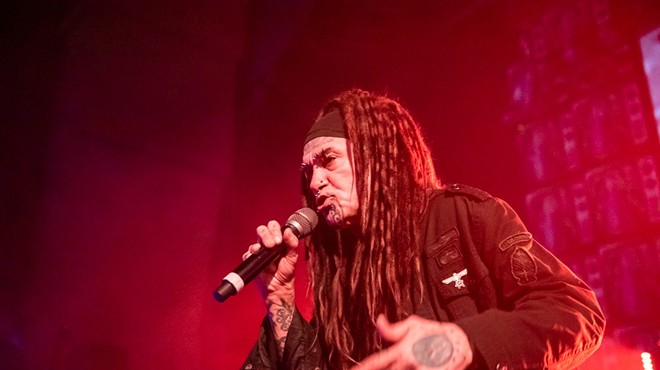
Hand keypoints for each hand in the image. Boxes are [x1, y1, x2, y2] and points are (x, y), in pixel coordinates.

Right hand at [243, 220, 299, 300]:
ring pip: (255, 241)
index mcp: (277, 239)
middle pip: (262, 229)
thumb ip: (292, 243)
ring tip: (267, 250)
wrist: (279, 287)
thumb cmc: (286, 271)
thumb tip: (288, 231)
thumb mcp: (293, 256)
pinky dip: (252, 254)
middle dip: (267, 234)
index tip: (279, 240)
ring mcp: (259, 251)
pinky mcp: (252, 260)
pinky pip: (248, 254)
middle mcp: (267, 243)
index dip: (275, 229)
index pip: (273, 226)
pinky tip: (259, 258)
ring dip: (260, 244)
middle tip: (273, 244)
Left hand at [351, 315, 472, 369]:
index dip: (362, 368)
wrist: (462, 340)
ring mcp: (421, 369)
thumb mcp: (414, 324)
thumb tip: (378, 320)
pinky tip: (415, 368)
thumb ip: (393, 329)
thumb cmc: (436, 331)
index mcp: (401, 349)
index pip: (376, 361)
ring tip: (404, 366)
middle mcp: (409, 362)